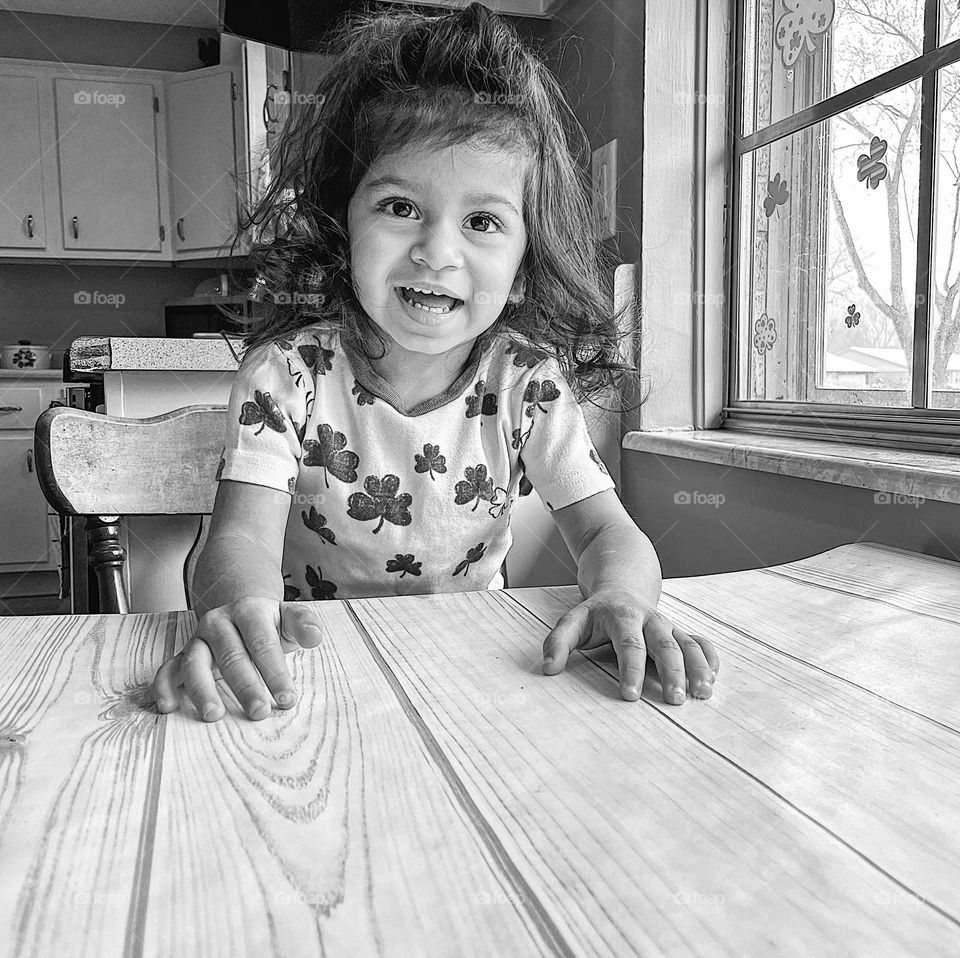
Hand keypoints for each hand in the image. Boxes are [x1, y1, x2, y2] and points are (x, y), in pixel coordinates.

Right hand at [146, 597, 324, 721]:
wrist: (240, 611)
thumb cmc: (270, 623)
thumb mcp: (290, 618)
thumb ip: (304, 624)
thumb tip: (315, 636)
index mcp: (249, 612)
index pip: (263, 644)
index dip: (275, 672)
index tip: (287, 699)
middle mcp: (219, 623)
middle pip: (232, 656)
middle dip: (246, 686)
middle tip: (259, 713)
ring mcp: (198, 640)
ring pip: (195, 663)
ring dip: (203, 690)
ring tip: (214, 715)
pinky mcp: (183, 656)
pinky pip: (168, 669)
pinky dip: (164, 687)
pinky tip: (168, 707)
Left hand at [541, 591, 718, 704]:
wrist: (622, 584)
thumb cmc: (596, 613)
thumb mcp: (572, 621)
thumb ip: (558, 643)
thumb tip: (548, 669)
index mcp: (622, 616)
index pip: (628, 644)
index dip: (630, 670)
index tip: (631, 696)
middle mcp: (650, 619)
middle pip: (665, 644)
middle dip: (672, 672)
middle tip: (675, 700)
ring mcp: (668, 625)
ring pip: (688, 644)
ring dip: (698, 668)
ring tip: (703, 693)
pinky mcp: (680, 632)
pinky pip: (700, 642)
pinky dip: (709, 659)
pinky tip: (712, 680)